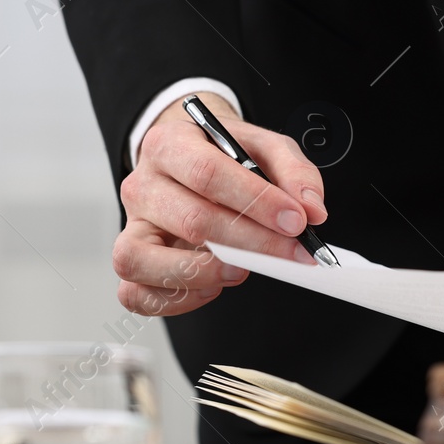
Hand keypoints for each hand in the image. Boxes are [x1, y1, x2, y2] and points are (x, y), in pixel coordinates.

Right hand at [113, 93, 328, 315]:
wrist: (192, 161)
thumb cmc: (226, 158)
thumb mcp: (265, 148)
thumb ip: (294, 172)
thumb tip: (312, 209)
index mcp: (171, 144)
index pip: (207, 173)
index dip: (256, 202)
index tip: (296, 221)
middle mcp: (143, 184)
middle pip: (190, 220)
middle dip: (251, 242)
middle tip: (290, 252)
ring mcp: (132, 226)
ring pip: (142, 259)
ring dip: (204, 273)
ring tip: (243, 268)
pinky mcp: (132, 260)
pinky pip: (137, 294)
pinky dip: (177, 299)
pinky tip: (214, 285)